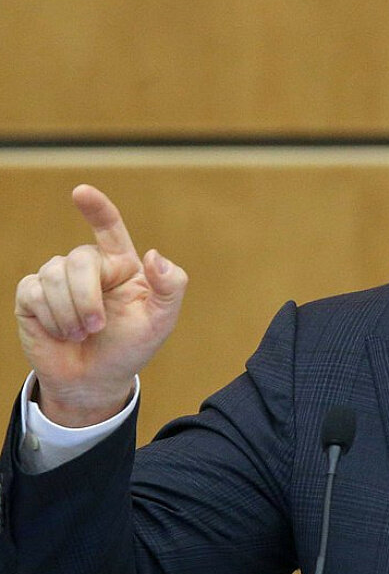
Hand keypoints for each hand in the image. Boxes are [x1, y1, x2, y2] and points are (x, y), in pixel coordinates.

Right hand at [14, 185, 187, 425]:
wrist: (95, 381)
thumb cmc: (130, 348)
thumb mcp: (160, 322)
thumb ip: (170, 287)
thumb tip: (155, 255)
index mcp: (123, 266)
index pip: (109, 229)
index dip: (97, 209)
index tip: (81, 192)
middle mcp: (90, 267)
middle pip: (79, 259)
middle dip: (87, 296)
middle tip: (96, 328)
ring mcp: (58, 279)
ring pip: (54, 274)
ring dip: (70, 312)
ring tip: (82, 334)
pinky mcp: (32, 295)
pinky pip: (34, 291)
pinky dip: (51, 317)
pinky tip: (61, 333)